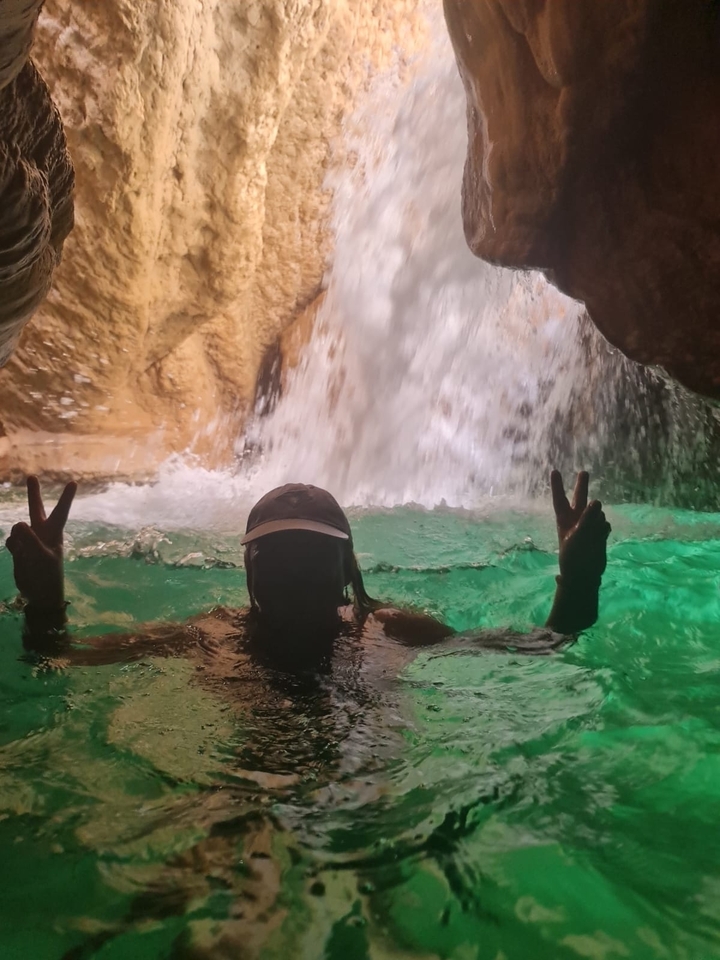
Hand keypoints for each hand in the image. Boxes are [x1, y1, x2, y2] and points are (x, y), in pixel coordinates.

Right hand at [5, 476, 76, 608]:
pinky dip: (13, 547)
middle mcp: (42, 533)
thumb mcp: (42, 558)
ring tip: (27, 555)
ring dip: (19, 539)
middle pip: (36, 509)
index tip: (73, 482)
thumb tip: (18, 524)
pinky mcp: (18, 549)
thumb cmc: (48, 575)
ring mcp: (29, 540)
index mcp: (55, 533)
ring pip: (17, 528)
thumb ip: (31, 540)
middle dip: (33, 493)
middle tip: (32, 476)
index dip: (66, 498)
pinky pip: (11, 541)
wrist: (39, 594)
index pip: (61, 512)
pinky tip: (20, 557)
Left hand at [550, 470, 610, 584]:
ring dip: (597, 517)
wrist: (584, 573)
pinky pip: (604, 524)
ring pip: (597, 512)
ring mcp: (588, 526)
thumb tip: (597, 502)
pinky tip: (600, 538)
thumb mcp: (577, 533)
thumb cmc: (573, 554)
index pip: (559, 498)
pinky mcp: (598, 532)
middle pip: (579, 498)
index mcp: (564, 519)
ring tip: (593, 533)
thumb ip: (587, 516)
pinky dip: (603, 529)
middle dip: (582, 486)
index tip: (554, 471)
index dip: (557, 485)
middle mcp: (576, 519)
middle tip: (584, 472)